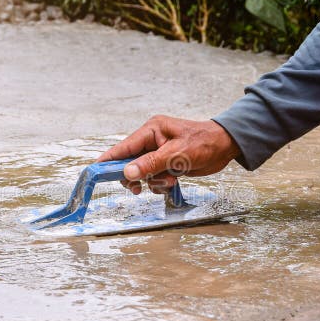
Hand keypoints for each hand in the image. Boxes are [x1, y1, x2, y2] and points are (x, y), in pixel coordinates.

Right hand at [97, 115, 240, 194]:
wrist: (225, 147)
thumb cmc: (203, 143)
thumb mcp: (176, 154)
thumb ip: (150, 164)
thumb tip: (127, 173)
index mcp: (151, 130)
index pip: (123, 147)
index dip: (108, 160)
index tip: (94, 171)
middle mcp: (152, 141)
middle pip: (130, 163)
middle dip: (134, 177)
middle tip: (136, 189)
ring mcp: (159, 153)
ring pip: (143, 173)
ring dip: (152, 181)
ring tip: (168, 180)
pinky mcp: (167, 164)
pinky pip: (155, 178)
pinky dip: (161, 183)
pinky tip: (173, 180)